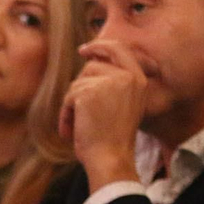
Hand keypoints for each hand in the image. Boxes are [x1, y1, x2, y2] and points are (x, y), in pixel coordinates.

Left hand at [60, 39, 150, 188]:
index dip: (100, 46)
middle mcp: (127, 77)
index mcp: (138, 79)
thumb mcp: (125, 104)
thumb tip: (91, 60)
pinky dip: (66, 115)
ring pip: (78, 82)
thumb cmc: (114, 137)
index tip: (84, 50)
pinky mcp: (89, 91)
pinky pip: (68, 97)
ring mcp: (109, 82)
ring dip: (73, 104)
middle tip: (83, 112)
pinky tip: (73, 130)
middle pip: (92, 66)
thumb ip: (115, 82)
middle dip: (82, 87)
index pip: (120, 49)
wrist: (110, 158)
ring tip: (82, 124)